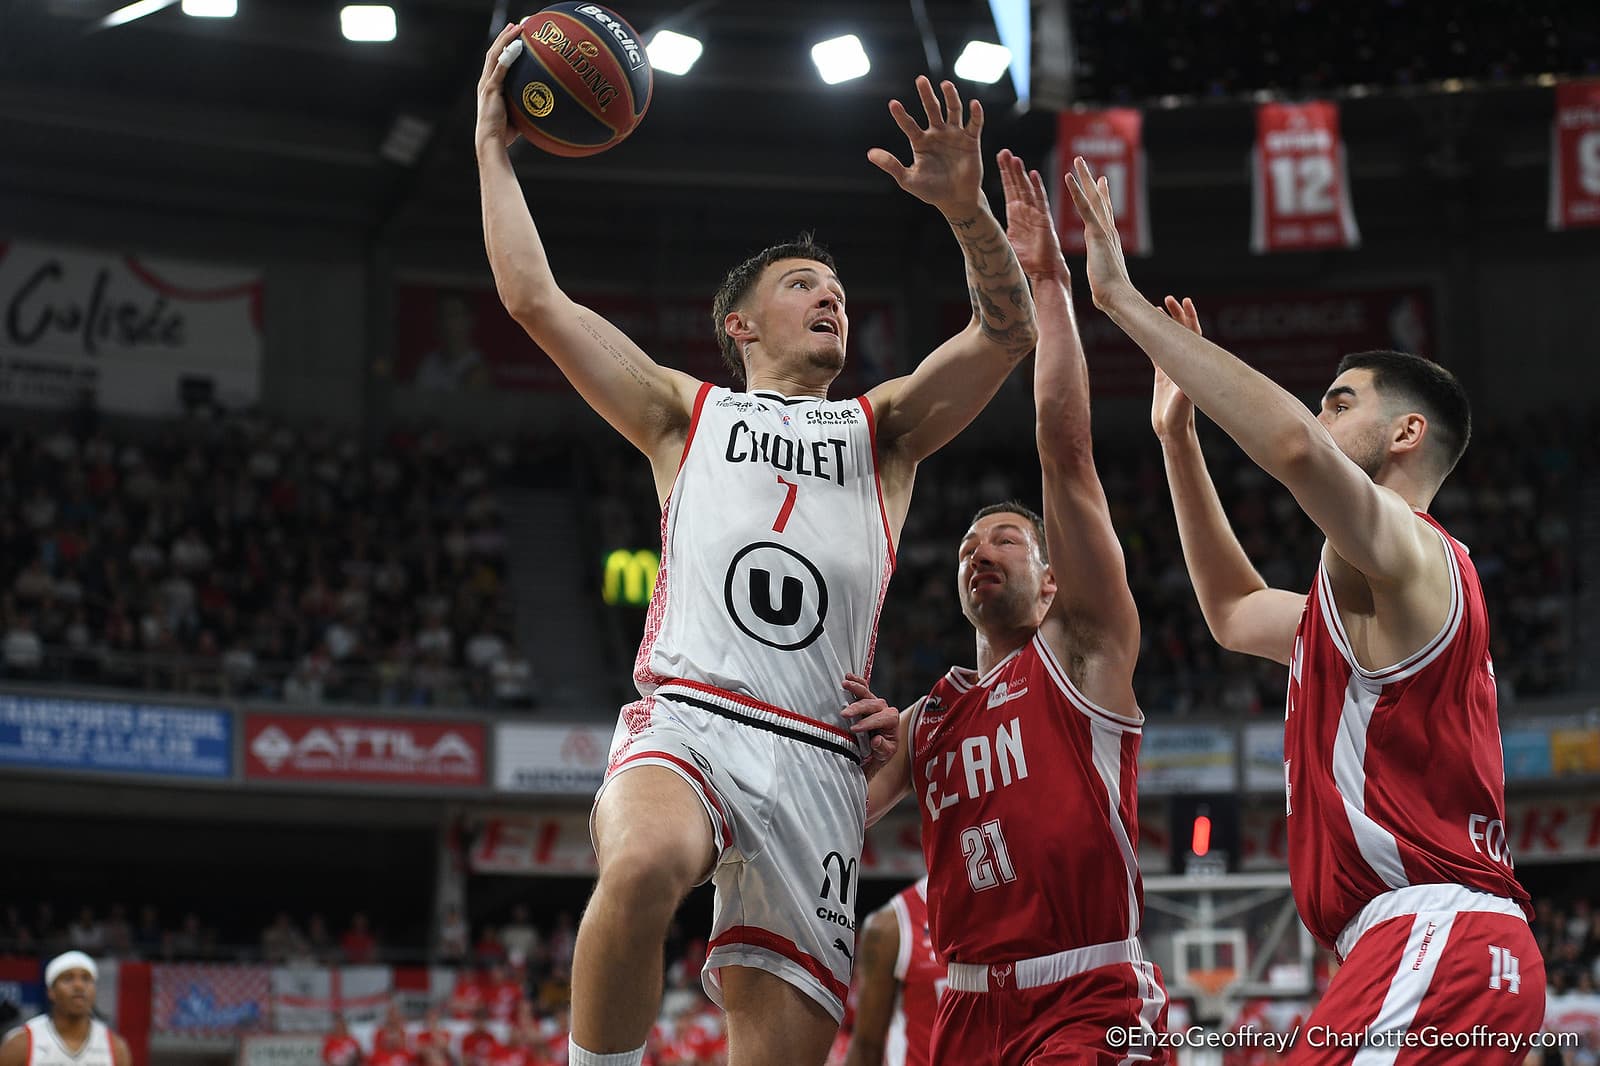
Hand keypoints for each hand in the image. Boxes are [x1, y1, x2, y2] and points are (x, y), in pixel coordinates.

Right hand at [475, 22, 524, 151]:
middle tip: (516, 25)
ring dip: (506, 39)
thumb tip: (546, 107)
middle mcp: (485, 81)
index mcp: (490, 86)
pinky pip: (500, 68)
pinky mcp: (490, 89)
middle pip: (494, 52)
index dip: (503, 46)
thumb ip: (526, 106)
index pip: (495, 61)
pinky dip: (508, 55)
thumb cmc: (505, 133)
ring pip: (495, 55)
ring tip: (517, 28)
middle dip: (504, 37)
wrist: (491, 141)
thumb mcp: (517, 115)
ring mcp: (487, 84)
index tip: (514, 36)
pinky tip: (518, 46)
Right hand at [841, 673, 898, 778]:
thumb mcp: (884, 755)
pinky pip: (863, 688)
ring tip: (844, 685)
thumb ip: (882, 748)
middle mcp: (885, 710)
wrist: (876, 751)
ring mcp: (875, 704)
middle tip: (845, 714)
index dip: (868, 723)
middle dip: (858, 708)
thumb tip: (876, 740)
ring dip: (856, 688)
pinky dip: (857, 682)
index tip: (854, 729)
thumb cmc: (881, 751)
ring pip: (867, 693)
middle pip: (873, 704)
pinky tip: (848, 677)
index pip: (882, 719)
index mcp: (892, 721)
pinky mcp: (867, 701)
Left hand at [868, 76, 984, 216]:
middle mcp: (937, 134)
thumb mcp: (908, 179)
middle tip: (920, 80)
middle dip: (926, 95)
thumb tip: (870, 154)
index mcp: (920, 142)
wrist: (955, 200)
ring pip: (953, 111)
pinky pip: (974, 124)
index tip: (893, 104)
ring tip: (946, 84)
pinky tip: (973, 104)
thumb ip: (891, 165)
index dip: (901, 115)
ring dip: (950, 97)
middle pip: (932, 109)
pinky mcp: (971, 141)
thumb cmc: (931, 191)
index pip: (908, 124)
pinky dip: (975, 114)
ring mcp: (954, 135)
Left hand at [997, 149, 1067, 282]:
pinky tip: (1033, 174)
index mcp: (1015, 214)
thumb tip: (976, 227)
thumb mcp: (1006, 240)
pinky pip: (1040, 201)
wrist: (1043, 271)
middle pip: (1017, 184)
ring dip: (1021, 173)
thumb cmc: (1026, 259)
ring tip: (1015, 158)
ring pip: (1027, 189)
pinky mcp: (1044, 220)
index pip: (1010, 189)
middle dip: (1011, 168)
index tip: (999, 157)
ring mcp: (1035, 213)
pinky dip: (1036, 187)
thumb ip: (996, 229)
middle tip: (1004, 151)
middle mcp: (1026, 210)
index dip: (1005, 173)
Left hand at [1064, 156, 1137, 310]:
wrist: (1117, 296)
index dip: (1101, 196)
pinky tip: (1069, 178)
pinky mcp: (1096, 233)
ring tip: (1077, 159)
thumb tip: (1103, 285)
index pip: (1104, 213)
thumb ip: (1103, 274)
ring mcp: (1103, 230)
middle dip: (1092, 180)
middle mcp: (1108, 230)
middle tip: (1084, 162)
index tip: (1101, 181)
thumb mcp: (1104, 277)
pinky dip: (1076, 192)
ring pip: (1092, 197)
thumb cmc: (1111, 293)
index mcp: (1108, 240)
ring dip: (1084, 177)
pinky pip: (1084, 208)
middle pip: (1100, 199)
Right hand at [1151, 296, 1200, 439]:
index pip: (1193, 336)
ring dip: (1166, 323)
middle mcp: (1184, 364)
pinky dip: (1154, 338)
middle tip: (1169, 299)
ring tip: (1159, 306)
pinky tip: (1148, 328)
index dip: (1189, 319)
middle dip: (1178, 315)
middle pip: (1183, 333)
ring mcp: (1174, 368)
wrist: (1172, 432)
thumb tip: (1183, 386)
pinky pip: (1159, 351)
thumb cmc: (1177, 421)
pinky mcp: (1163, 375)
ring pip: (1171, 339)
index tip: (1184, 302)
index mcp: (1190, 367)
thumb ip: (1182, 397)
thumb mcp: (1179, 408)